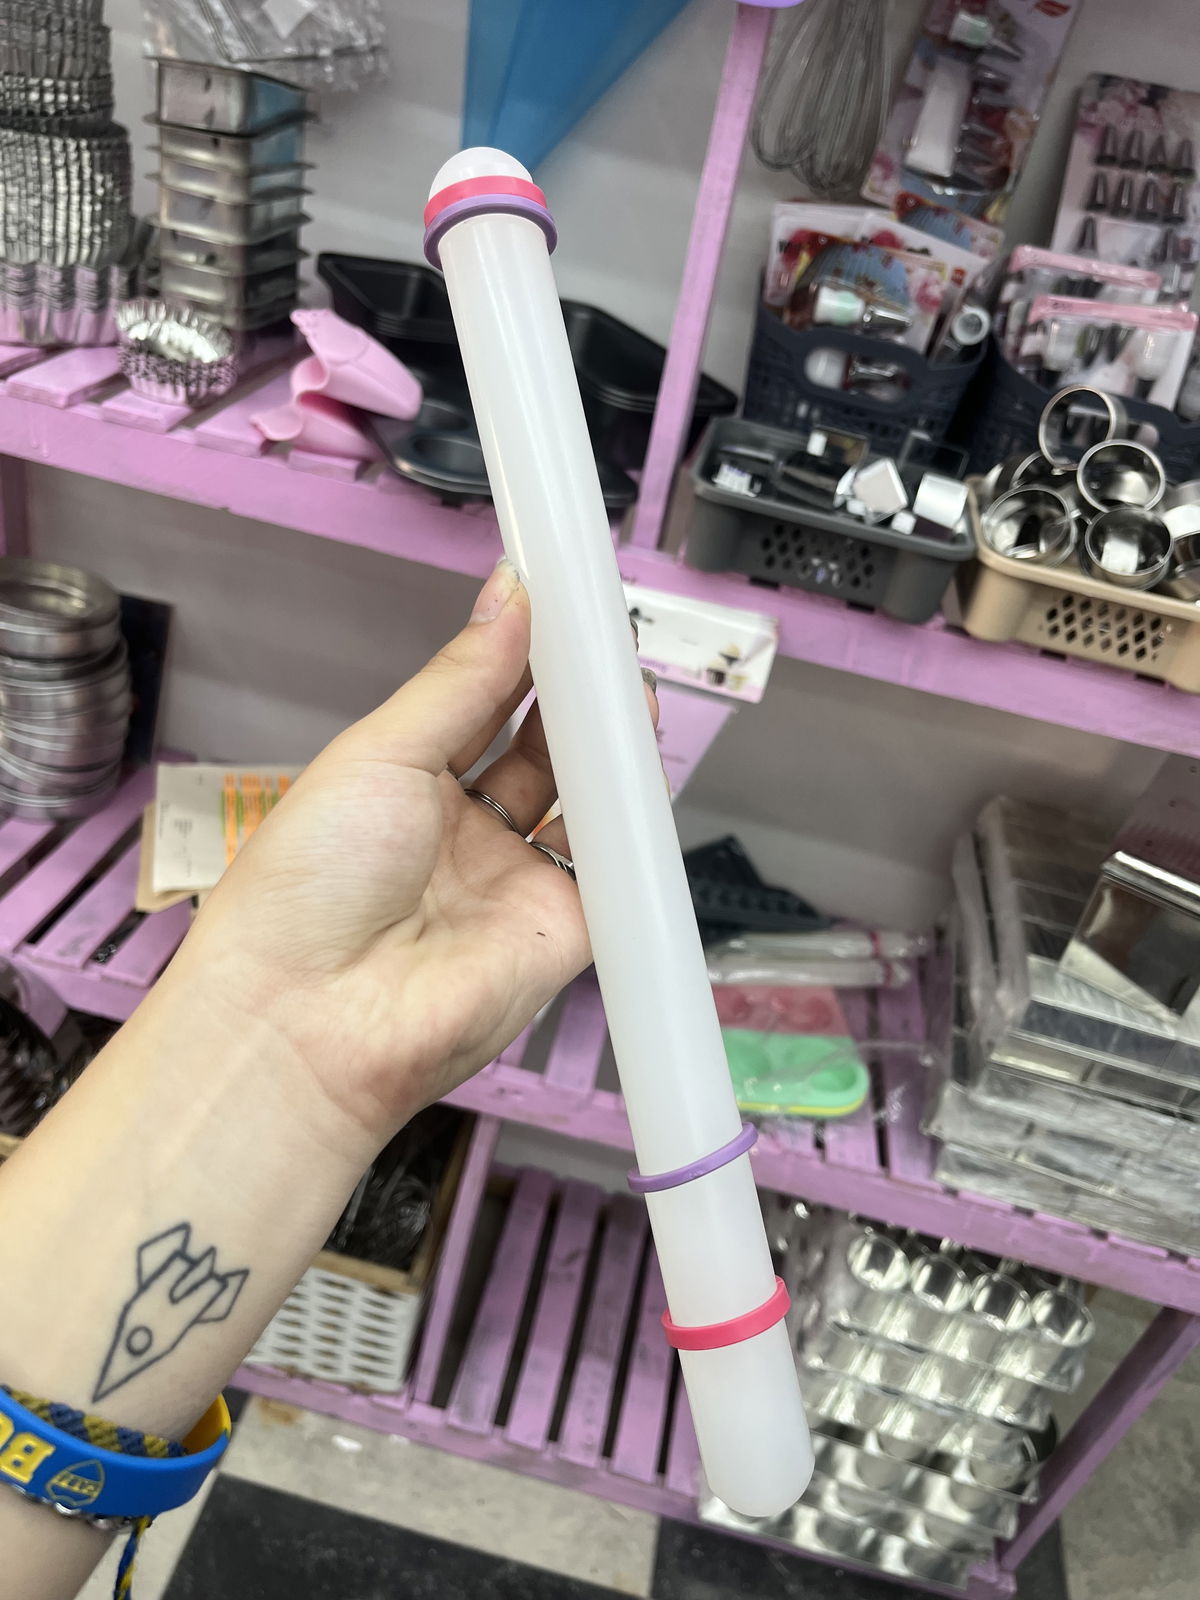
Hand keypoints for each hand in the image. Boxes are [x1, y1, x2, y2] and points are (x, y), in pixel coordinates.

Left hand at [171, 560, 656, 1148]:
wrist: (311, 1019)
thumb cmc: (313, 880)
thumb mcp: (381, 752)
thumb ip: (462, 679)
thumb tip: (510, 594)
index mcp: (404, 785)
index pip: (479, 705)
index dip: (520, 654)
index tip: (557, 599)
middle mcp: (462, 833)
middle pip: (539, 750)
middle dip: (573, 697)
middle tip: (606, 638)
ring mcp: (514, 882)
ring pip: (583, 802)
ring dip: (609, 748)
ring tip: (630, 684)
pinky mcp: (563, 931)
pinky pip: (613, 868)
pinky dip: (633, 820)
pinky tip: (643, 760)